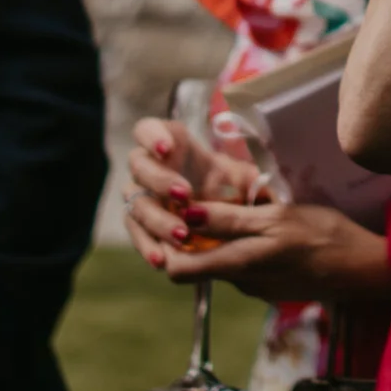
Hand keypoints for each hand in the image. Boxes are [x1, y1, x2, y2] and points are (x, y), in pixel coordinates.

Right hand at [122, 115, 267, 261]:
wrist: (231, 223)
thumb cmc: (233, 189)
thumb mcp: (243, 180)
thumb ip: (244, 178)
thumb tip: (254, 182)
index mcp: (173, 146)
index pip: (148, 130)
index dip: (152, 136)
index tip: (167, 150)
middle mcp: (152, 169)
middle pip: (139, 165)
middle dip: (159, 180)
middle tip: (184, 195)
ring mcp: (144, 197)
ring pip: (136, 203)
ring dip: (156, 219)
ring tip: (181, 236)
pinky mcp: (142, 226)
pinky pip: (137, 234)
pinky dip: (148, 247)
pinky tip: (162, 260)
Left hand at [149, 197, 390, 304]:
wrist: (364, 268)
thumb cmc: (324, 236)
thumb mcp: (277, 218)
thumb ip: (231, 220)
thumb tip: (186, 215)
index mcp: (239, 265)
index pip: (176, 270)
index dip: (166, 243)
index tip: (172, 211)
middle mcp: (241, 283)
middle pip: (198, 263)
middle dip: (196, 233)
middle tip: (206, 198)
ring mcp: (257, 288)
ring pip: (223, 260)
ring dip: (224, 236)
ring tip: (239, 204)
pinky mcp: (272, 286)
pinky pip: (245, 264)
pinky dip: (245, 245)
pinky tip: (264, 225)